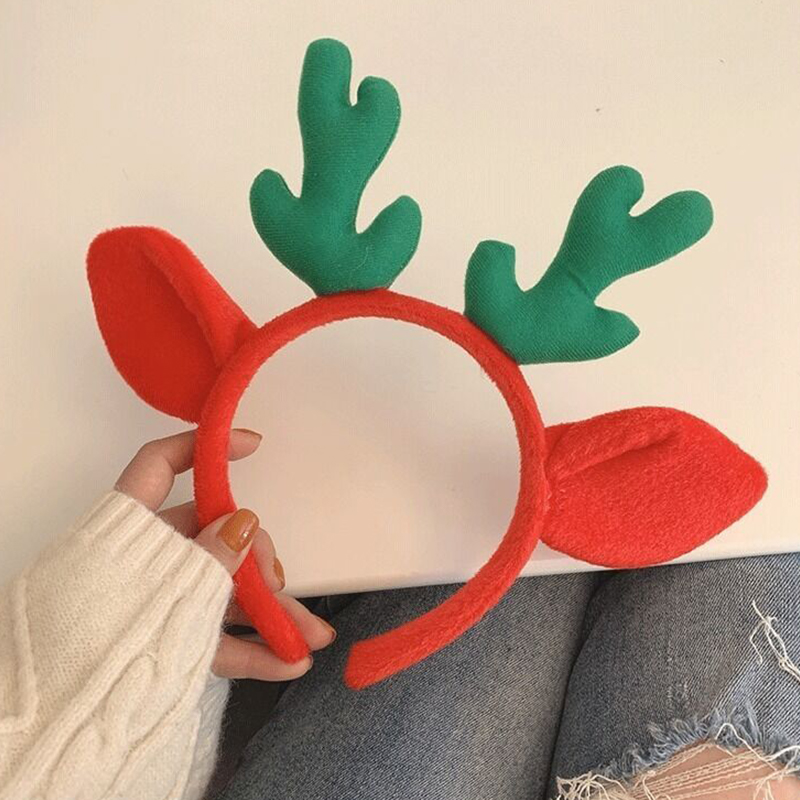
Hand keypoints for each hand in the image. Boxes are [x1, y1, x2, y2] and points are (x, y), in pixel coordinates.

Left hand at [114, 428, 335, 680]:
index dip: (206, 447)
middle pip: (216, 538)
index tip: (253, 445)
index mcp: (131, 525)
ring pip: (225, 594)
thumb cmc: (97, 635)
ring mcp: (161, 599)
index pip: (161, 464)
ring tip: (311, 638)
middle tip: (280, 585)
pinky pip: (216, 636)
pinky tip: (286, 661)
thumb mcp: (162, 585)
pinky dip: (251, 649)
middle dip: (261, 564)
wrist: (62, 715)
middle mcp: (148, 556)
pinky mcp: (168, 640)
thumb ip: (210, 555)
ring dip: (272, 616)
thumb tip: (245, 522)